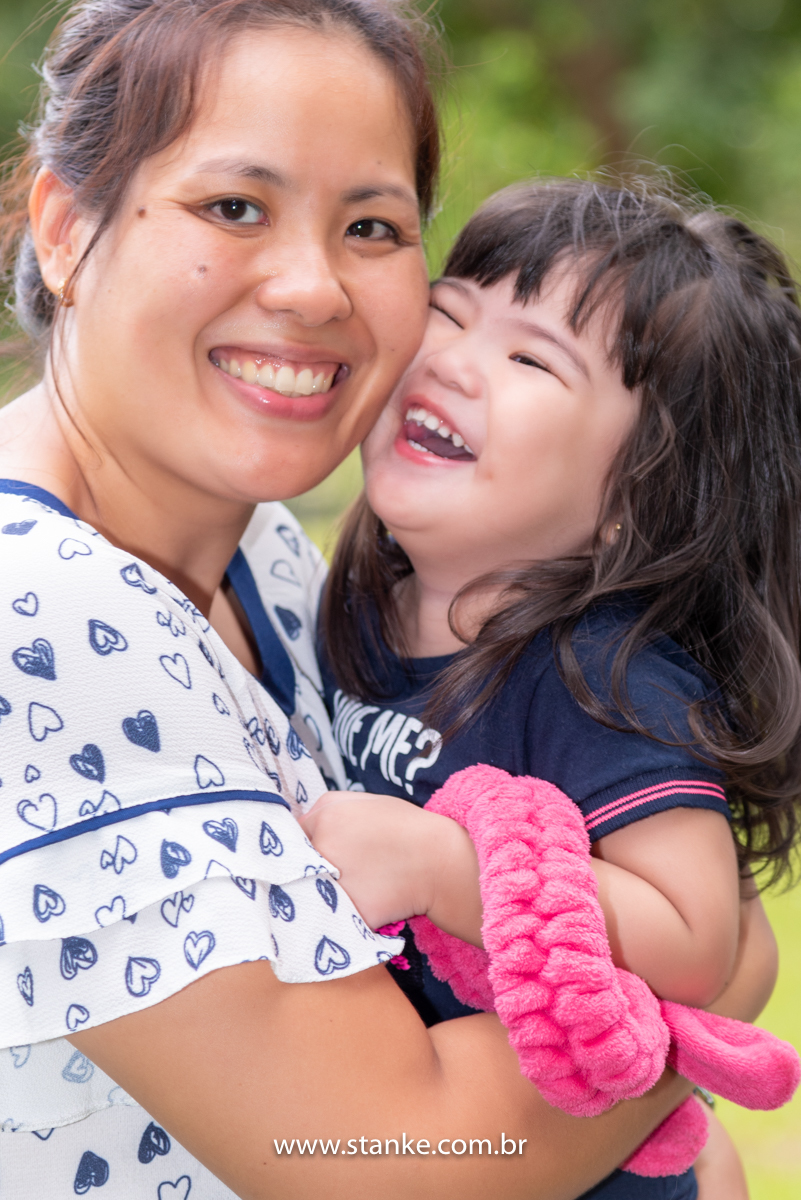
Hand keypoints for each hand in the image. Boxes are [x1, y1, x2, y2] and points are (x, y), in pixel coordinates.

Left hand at [301, 791, 482, 943]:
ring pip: (309, 890)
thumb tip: (306, 828)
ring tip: (349, 890)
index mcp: (325, 815)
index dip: (306, 846)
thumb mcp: (367, 802)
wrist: (441, 862)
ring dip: (321, 893)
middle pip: (299, 862)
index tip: (319, 855)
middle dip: (311, 869)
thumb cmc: (409, 829)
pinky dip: (340, 915)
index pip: (294, 834)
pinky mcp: (345, 909)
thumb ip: (331, 810)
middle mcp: (322, 844)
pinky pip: (331, 915)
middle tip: (335, 874)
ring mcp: (331, 877)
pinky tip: (359, 906)